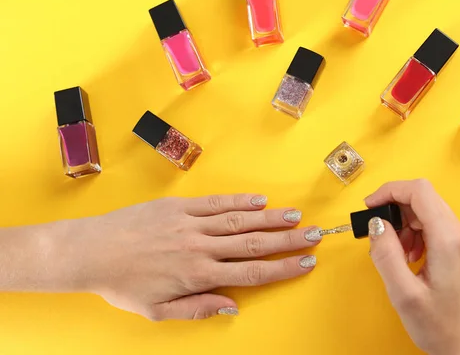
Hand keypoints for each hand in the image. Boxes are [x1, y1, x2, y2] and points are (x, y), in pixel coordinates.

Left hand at [43, 194, 320, 320]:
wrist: (92, 251)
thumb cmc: (123, 283)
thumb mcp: (157, 310)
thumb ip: (197, 309)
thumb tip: (232, 306)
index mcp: (198, 274)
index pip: (252, 272)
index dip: (283, 268)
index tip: (306, 263)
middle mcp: (201, 246)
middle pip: (254, 242)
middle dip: (288, 240)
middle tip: (315, 235)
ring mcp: (191, 222)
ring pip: (240, 219)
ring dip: (271, 218)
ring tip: (296, 216)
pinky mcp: (179, 206)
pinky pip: (216, 202)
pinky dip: (240, 201)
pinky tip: (260, 200)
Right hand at [365, 180, 459, 354]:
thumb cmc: (442, 328)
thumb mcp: (403, 293)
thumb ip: (386, 254)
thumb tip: (376, 224)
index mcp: (448, 239)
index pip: (419, 191)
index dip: (389, 190)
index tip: (369, 206)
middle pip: (422, 198)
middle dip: (394, 211)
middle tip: (378, 236)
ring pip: (426, 212)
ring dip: (403, 225)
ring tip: (395, 255)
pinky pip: (432, 227)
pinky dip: (413, 235)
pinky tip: (408, 258)